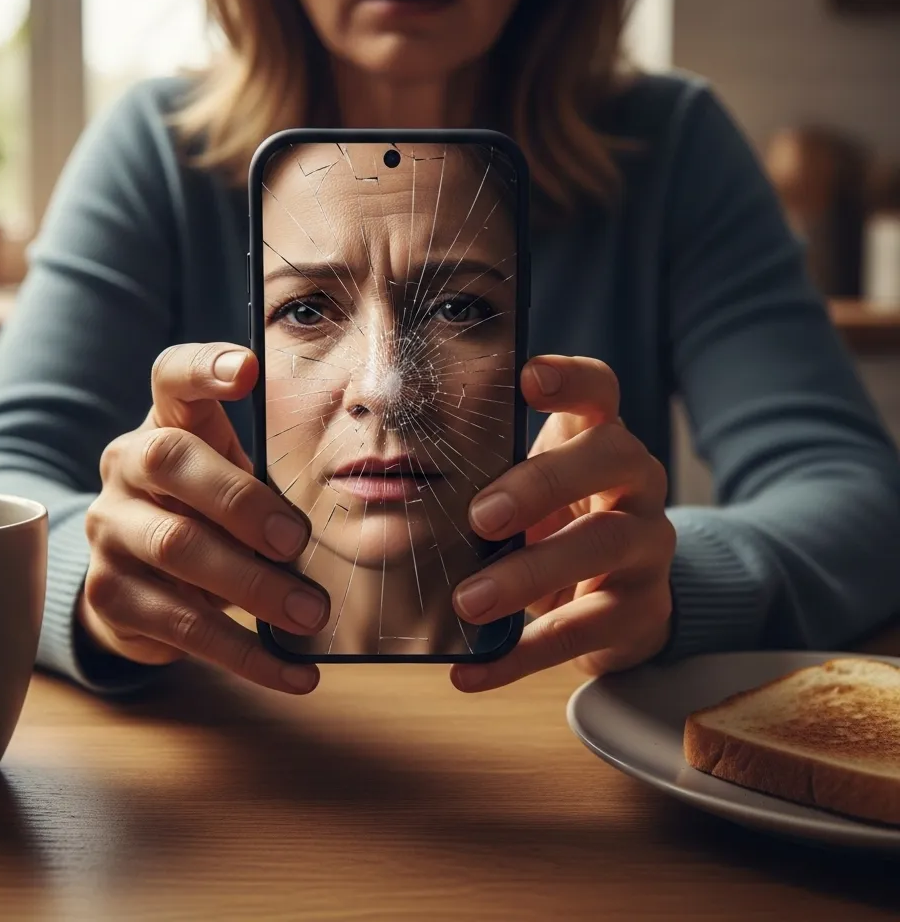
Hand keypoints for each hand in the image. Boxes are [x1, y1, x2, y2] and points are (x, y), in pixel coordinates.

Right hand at [80, 342, 329, 694]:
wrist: (136, 577)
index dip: (206, 367)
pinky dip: (246, 654)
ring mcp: (109, 529)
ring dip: (254, 587)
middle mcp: (126, 465)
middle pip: (170, 460)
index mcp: (167, 424)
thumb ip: (267, 486)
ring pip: (176, 548)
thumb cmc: (208, 515)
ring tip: (311, 615)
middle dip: (241, 501)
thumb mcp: (235, 484)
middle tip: (297, 541)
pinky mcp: (108, 595)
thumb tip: (327, 528)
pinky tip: (294, 672)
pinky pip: (181, 625)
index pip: (173, 377)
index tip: (248, 369)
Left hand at [450, 356, 675, 691]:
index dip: (571, 378)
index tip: (528, 377)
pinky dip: (524, 655)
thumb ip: (491, 476)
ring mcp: (648, 544)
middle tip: (481, 517)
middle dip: (544, 483)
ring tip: (470, 602)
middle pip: (612, 458)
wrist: (616, 597)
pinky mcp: (642, 609)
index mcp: (600, 439)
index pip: (601, 390)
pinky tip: (471, 671)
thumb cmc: (555, 525)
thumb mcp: (530, 491)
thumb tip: (398, 485)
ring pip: (605, 545)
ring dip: (531, 574)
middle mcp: (637, 482)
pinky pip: (586, 630)